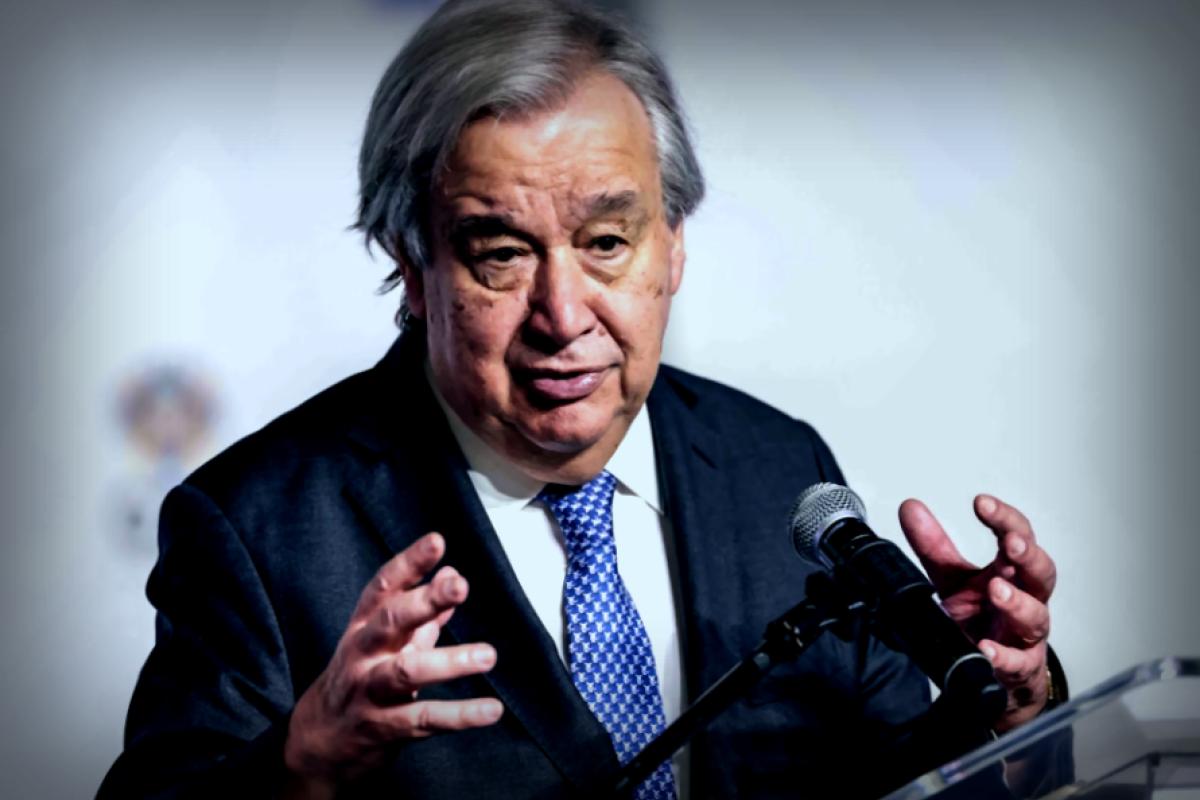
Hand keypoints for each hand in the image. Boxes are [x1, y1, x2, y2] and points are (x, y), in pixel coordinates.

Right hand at [283, 532, 502, 794]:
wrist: (320, 743)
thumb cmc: (362, 680)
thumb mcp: (386, 642)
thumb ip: (422, 611)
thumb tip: (453, 573)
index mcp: (364, 627)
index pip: (384, 587)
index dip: (409, 563)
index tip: (436, 540)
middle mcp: (363, 654)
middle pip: (390, 621)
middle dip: (424, 601)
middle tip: (460, 585)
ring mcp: (370, 692)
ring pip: (406, 672)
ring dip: (449, 662)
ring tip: (488, 655)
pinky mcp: (384, 728)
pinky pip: (424, 720)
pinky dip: (460, 716)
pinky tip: (491, 710)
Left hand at [899, 495, 1055, 731]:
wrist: (994, 673)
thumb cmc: (981, 620)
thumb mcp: (952, 579)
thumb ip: (933, 546)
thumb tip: (910, 508)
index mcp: (1010, 573)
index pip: (1017, 537)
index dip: (1003, 519)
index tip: (982, 503)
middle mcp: (1026, 600)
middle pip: (1041, 573)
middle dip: (1029, 555)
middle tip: (1011, 543)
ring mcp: (1025, 636)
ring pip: (1036, 617)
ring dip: (1018, 602)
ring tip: (997, 590)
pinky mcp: (1020, 668)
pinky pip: (1018, 663)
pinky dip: (1003, 656)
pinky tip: (986, 649)